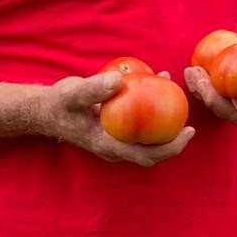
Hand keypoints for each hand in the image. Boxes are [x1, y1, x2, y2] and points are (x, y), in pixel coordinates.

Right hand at [39, 72, 193, 165]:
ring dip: (163, 127)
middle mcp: (114, 148)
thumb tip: (118, 81)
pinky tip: (158, 88)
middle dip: (174, 142)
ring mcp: (114, 142)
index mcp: (108, 145)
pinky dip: (151, 114)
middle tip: (190, 124)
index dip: (171, 147)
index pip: (146, 154)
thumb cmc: (59, 103)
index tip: (188, 131)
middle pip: (152, 153)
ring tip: (177, 102)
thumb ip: (93, 89)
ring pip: (146, 141)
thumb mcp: (73, 93)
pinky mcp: (114, 132)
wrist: (45, 110)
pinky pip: (138, 128)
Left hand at [186, 27, 236, 124]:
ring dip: (201, 93)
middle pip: (233, 114)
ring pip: (216, 108)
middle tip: (203, 80)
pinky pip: (207, 97)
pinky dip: (197, 86)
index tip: (235, 98)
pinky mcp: (221, 101)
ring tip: (192, 72)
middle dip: (214, 101)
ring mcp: (235, 108)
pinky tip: (190, 71)